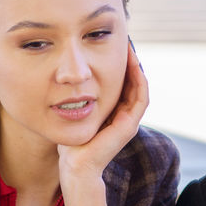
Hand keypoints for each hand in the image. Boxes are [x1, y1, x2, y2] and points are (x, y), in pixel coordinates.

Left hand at [57, 41, 148, 183]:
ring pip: (139, 86)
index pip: (121, 83)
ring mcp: (129, 121)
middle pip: (132, 82)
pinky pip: (141, 96)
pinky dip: (138, 79)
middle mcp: (124, 116)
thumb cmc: (70, 143)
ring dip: (136, 66)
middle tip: (124, 39)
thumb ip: (75, 99)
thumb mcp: (73, 113)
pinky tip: (132, 63)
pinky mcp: (130, 125)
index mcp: (113, 113)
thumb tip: (64, 79)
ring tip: (129, 46)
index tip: (111, 45)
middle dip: (128, 60)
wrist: (76, 166)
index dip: (119, 64)